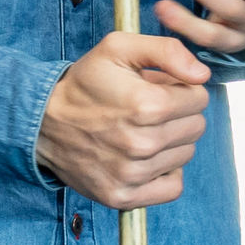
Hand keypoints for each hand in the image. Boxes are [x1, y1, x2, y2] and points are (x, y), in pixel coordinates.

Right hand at [35, 31, 211, 208]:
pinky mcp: (123, 197)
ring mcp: (132, 174)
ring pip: (185, 155)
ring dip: (171, 142)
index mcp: (146, 105)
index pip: (199, 99)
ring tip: (142, 131)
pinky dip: (165, 172)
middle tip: (149, 110)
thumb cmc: (84, 83)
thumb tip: (202, 75)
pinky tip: (146, 157)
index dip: (182, 89)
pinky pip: (173, 187)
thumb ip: (167, 51)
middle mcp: (142, 144)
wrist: (42, 123)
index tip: (159, 89)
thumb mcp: (119, 47)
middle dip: (179, 114)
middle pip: (196, 128)